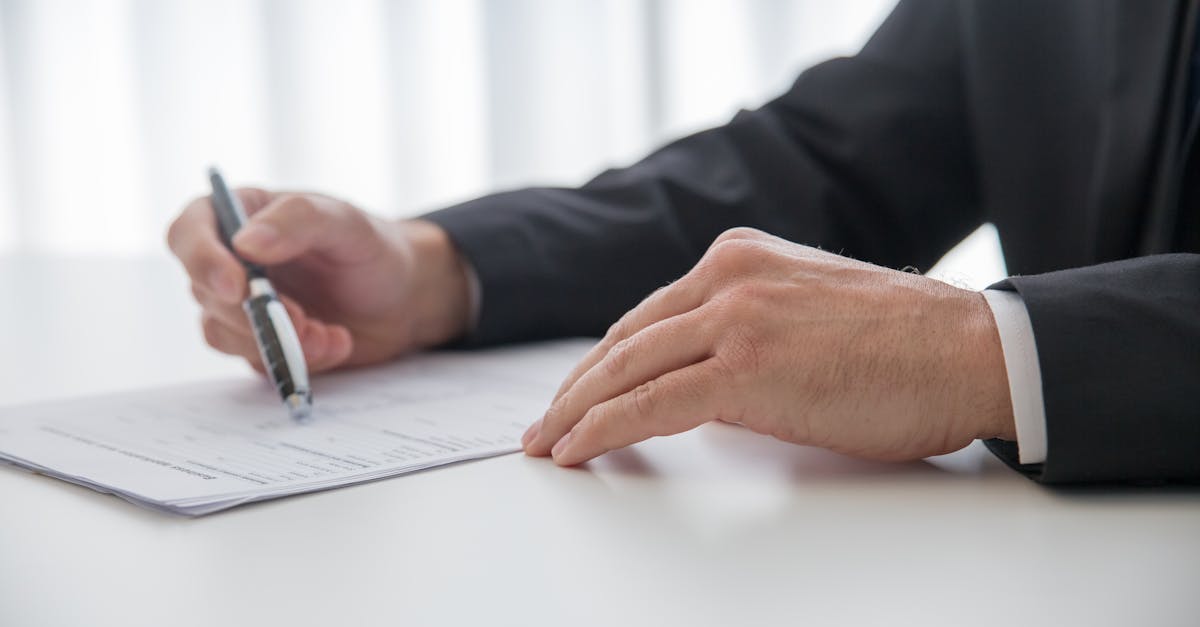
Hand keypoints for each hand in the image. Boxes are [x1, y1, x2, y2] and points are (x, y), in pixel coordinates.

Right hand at [167, 189, 470, 372]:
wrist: (402, 299)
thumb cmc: (372, 249)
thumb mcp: (345, 223)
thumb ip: (298, 220)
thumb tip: (245, 243)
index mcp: (242, 215)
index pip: (188, 233)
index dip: (201, 261)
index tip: (237, 287)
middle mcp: (231, 260)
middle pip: (204, 291)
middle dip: (256, 313)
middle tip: (305, 319)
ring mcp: (241, 305)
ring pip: (223, 333)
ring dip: (278, 340)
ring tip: (329, 333)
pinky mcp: (258, 342)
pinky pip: (256, 359)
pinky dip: (296, 359)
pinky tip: (335, 343)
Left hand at [522, 227, 1015, 465]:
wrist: (969, 352)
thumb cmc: (906, 345)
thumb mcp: (807, 312)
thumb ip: (750, 328)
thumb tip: (704, 381)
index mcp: (740, 257)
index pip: (649, 316)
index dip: (604, 362)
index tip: (579, 391)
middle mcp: (728, 276)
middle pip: (625, 340)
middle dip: (576, 388)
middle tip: (544, 424)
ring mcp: (734, 316)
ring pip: (626, 369)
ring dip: (576, 412)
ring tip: (547, 444)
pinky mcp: (743, 367)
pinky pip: (650, 403)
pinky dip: (603, 429)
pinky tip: (578, 449)